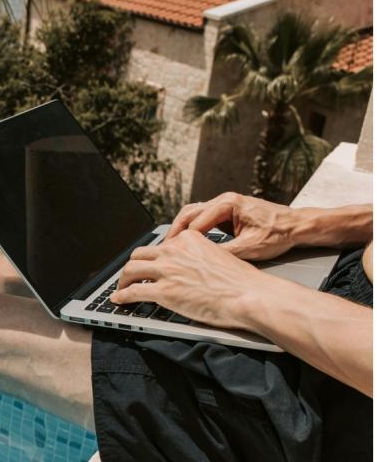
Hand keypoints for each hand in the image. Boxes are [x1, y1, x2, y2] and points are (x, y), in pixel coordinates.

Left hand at [112, 230, 275, 330]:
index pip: (160, 246)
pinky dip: (122, 296)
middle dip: (132, 266)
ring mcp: (167, 270)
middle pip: (140, 254)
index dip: (151, 258)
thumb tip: (187, 268)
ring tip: (121, 288)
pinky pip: (133, 292)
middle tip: (129, 276)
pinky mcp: (164, 291)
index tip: (147, 265)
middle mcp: (174, 250)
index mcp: (188, 239)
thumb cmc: (241, 282)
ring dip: (122, 281)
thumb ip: (197, 256)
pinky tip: (118, 300)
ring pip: (131, 270)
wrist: (250, 295)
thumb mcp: (218, 255)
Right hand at [166, 192, 296, 260]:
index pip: (195, 223)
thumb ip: (223, 252)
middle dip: (175, 231)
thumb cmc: (279, 233)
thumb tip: (202, 261)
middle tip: (163, 249)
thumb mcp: (249, 248)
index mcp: (228, 204)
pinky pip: (203, 218)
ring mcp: (225, 204)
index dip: (181, 241)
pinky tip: (187, 243)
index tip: (172, 254)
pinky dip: (192, 229)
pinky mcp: (227, 212)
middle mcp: (224, 200)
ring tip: (171, 246)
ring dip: (181, 229)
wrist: (297, 226)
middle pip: (188, 213)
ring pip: (193, 214)